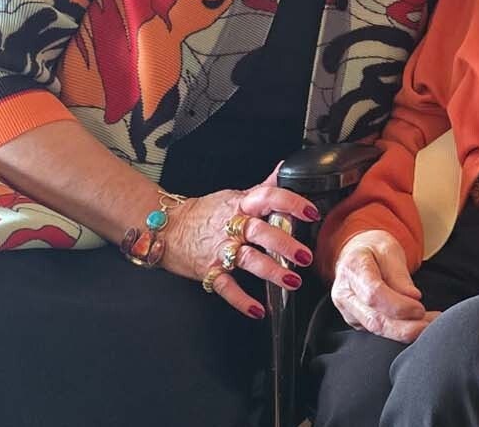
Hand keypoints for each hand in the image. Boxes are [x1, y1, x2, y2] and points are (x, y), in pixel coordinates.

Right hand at [166, 167, 318, 318]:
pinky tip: (258, 310)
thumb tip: (285, 168)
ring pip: (247, 259)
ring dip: (271, 271)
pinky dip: (241, 300)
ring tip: (292, 280)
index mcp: (242, 205)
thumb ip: (263, 188)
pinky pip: (226, 287)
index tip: (312, 213)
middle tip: (305, 255)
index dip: (291, 203)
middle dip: (284, 243)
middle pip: (260, 231)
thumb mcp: (235, 196)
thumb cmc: (205, 212)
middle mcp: (232, 226)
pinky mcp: (209, 270)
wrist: (166, 228)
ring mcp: (220, 249)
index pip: (269, 197)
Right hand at [330, 230, 438, 342]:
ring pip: (376, 330)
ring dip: (405, 331)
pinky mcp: (356, 321)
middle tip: (429, 324)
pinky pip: (378, 330)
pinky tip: (417, 324)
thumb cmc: (374, 250)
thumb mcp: (389, 251)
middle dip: (404, 328)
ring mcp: (348, 310)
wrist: (356, 254)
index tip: (420, 308)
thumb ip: (399, 275)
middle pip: (374, 320)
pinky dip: (399, 330)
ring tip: (428, 324)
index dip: (399, 306)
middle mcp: (344, 293)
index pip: (374, 295)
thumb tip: (413, 297)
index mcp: (352, 269)